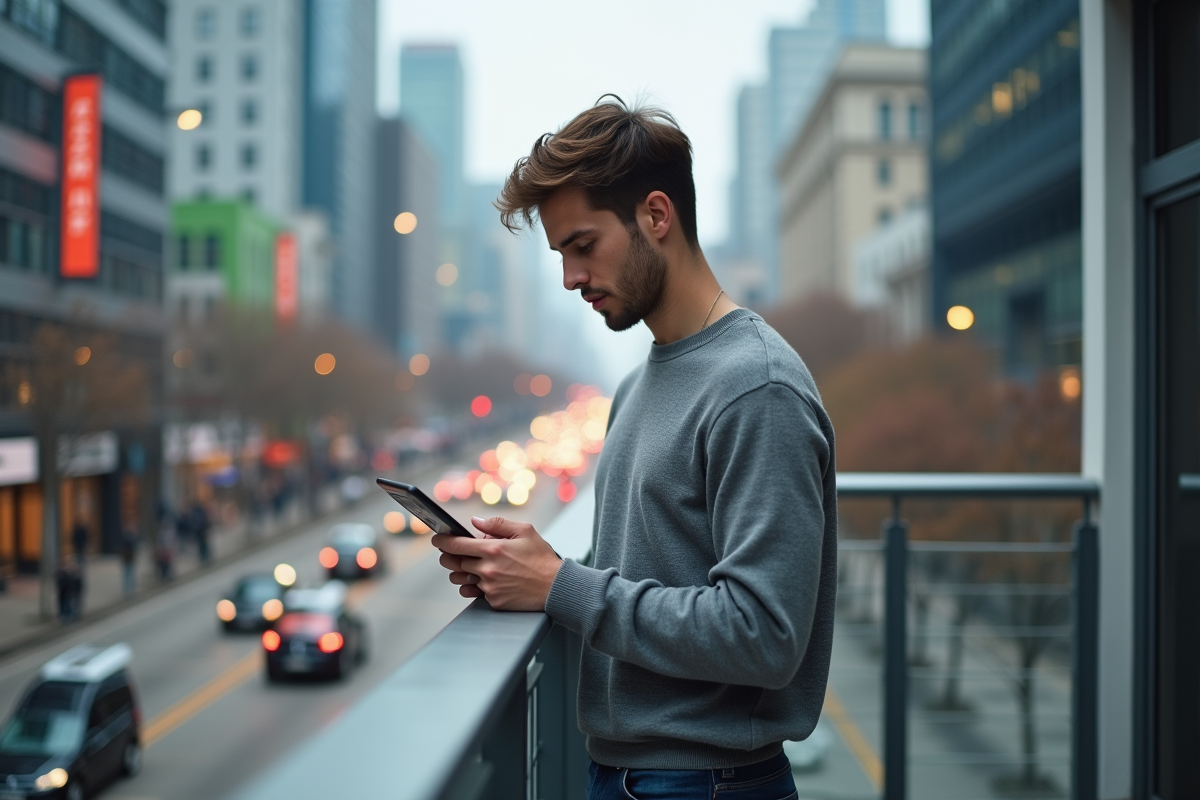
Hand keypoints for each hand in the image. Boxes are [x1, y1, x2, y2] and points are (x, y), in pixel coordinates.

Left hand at [431, 516, 563, 610]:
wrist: (556, 587)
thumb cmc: (542, 558)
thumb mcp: (525, 531)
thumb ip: (497, 524)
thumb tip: (475, 521)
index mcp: (493, 549)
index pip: (457, 545)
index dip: (442, 541)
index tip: (437, 539)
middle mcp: (488, 569)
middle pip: (454, 563)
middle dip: (449, 557)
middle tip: (451, 554)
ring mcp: (489, 587)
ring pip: (461, 580)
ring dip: (460, 573)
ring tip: (469, 568)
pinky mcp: (493, 601)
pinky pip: (475, 593)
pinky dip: (475, 587)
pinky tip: (484, 581)